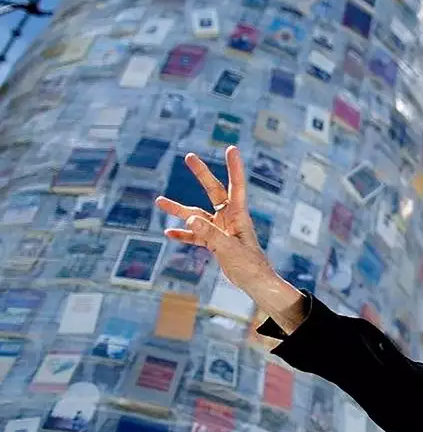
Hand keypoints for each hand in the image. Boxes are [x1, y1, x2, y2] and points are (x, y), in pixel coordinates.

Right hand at [154, 146, 272, 294]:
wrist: (254, 283)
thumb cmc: (249, 265)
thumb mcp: (228, 249)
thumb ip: (210, 234)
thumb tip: (190, 218)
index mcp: (239, 215)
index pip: (237, 186)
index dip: (234, 167)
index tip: (231, 148)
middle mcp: (229, 218)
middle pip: (214, 192)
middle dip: (201, 174)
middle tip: (189, 156)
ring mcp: (221, 230)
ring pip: (197, 215)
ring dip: (179, 209)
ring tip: (159, 201)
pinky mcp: (215, 242)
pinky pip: (196, 236)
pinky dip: (183, 234)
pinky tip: (168, 233)